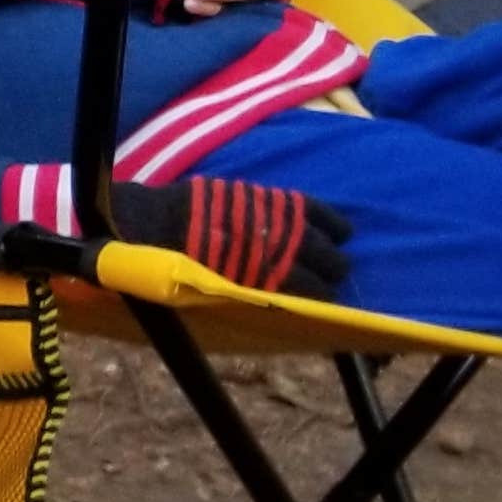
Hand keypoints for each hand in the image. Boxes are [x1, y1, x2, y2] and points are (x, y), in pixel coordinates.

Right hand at [112, 176, 348, 299]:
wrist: (166, 227)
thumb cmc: (200, 206)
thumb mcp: (246, 195)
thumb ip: (276, 210)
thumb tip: (294, 222)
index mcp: (291, 209)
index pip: (335, 225)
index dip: (335, 234)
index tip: (333, 239)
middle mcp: (296, 237)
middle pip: (336, 261)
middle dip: (332, 267)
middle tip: (323, 273)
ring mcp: (284, 267)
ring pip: (325, 290)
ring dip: (321, 292)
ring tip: (312, 296)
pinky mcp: (267, 291)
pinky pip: (300, 305)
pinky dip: (304, 306)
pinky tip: (301, 306)